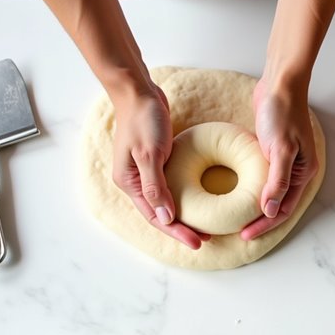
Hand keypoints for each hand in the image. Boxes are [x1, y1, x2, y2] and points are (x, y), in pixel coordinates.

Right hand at [111, 85, 205, 249]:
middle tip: (204, 240)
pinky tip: (198, 203)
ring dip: (183, 216)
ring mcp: (146, 172)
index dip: (176, 232)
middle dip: (181, 229)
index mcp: (129, 183)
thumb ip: (155, 187)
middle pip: (160, 214)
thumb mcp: (150, 154)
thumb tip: (165, 218)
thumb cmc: (143, 120)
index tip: (196, 243)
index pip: (155, 217)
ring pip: (166, 203)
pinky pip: (171, 188)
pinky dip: (184, 199)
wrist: (139, 92)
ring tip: (204, 228)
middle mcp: (135, 182)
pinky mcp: (157, 162)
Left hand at [241, 77, 318, 239]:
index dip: (265, 224)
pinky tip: (241, 196)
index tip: (245, 234)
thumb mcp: (280, 149)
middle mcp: (297, 172)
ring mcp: (286, 163)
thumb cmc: (282, 113)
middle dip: (261, 221)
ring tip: (240, 221)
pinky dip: (255, 191)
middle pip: (279, 206)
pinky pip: (264, 180)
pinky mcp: (273, 154)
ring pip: (272, 195)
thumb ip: (277, 181)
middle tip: (241, 233)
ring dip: (258, 209)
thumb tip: (270, 210)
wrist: (280, 84)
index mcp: (304, 174)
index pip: (284, 209)